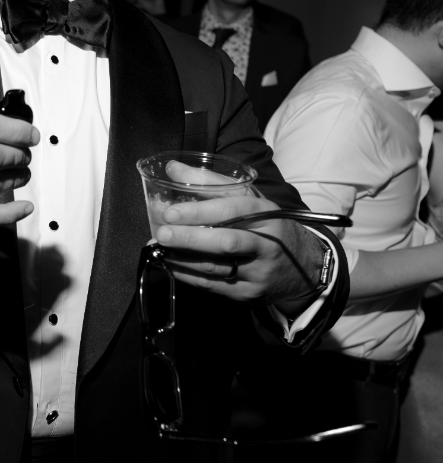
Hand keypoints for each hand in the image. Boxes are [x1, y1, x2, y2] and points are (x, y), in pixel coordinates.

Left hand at [153, 191, 325, 309]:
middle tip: (162, 234)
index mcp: (266, 215)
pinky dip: (188, 275)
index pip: (233, 211)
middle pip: (226, 242)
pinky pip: (213, 287)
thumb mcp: (249, 199)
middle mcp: (266, 245)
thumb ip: (210, 182)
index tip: (171, 212)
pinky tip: (172, 265)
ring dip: (183, 259)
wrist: (303, 267)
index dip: (200, 211)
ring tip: (159, 249)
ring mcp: (259, 273)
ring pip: (216, 268)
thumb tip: (172, 168)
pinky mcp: (249, 295)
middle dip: (190, 238)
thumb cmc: (267, 226)